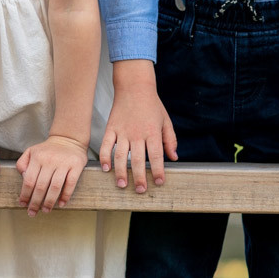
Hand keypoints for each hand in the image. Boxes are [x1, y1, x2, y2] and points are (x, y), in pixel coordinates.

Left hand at [17, 135, 89, 213]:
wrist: (68, 138)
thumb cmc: (47, 149)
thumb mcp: (31, 151)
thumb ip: (22, 163)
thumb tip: (23, 178)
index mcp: (37, 157)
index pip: (29, 180)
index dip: (25, 194)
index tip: (23, 204)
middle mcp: (50, 160)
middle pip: (41, 186)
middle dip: (35, 202)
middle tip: (32, 212)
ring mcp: (64, 163)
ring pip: (55, 187)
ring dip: (49, 202)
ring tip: (46, 210)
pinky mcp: (76, 165)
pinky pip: (70, 183)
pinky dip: (66, 195)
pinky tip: (61, 204)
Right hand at [98, 60, 177, 192]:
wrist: (134, 87)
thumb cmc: (152, 105)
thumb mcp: (165, 121)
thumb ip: (170, 140)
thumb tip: (173, 158)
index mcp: (152, 132)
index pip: (156, 156)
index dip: (157, 170)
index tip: (159, 182)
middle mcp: (137, 133)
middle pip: (137, 160)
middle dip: (139, 177)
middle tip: (140, 190)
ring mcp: (122, 131)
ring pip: (120, 155)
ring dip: (120, 172)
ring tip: (122, 185)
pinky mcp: (111, 128)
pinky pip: (107, 145)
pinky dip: (105, 157)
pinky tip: (106, 168)